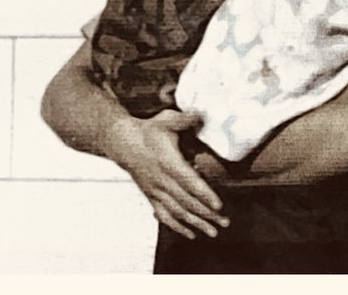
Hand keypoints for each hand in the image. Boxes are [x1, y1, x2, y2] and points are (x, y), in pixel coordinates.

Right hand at [109, 109, 228, 239]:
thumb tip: (200, 114)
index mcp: (169, 163)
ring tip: (213, 232)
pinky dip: (178, 226)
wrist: (122, 142)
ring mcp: (156, 191)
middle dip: (207, 214)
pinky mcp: (151, 196)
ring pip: (177, 212)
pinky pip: (164, 216)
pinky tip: (191, 233)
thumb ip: (185, 119)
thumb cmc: (148, 131)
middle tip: (225, 223)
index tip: (219, 206)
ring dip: (196, 223)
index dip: (205, 195)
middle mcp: (162, 181)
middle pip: (187, 202)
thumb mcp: (167, 120)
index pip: (190, 183)